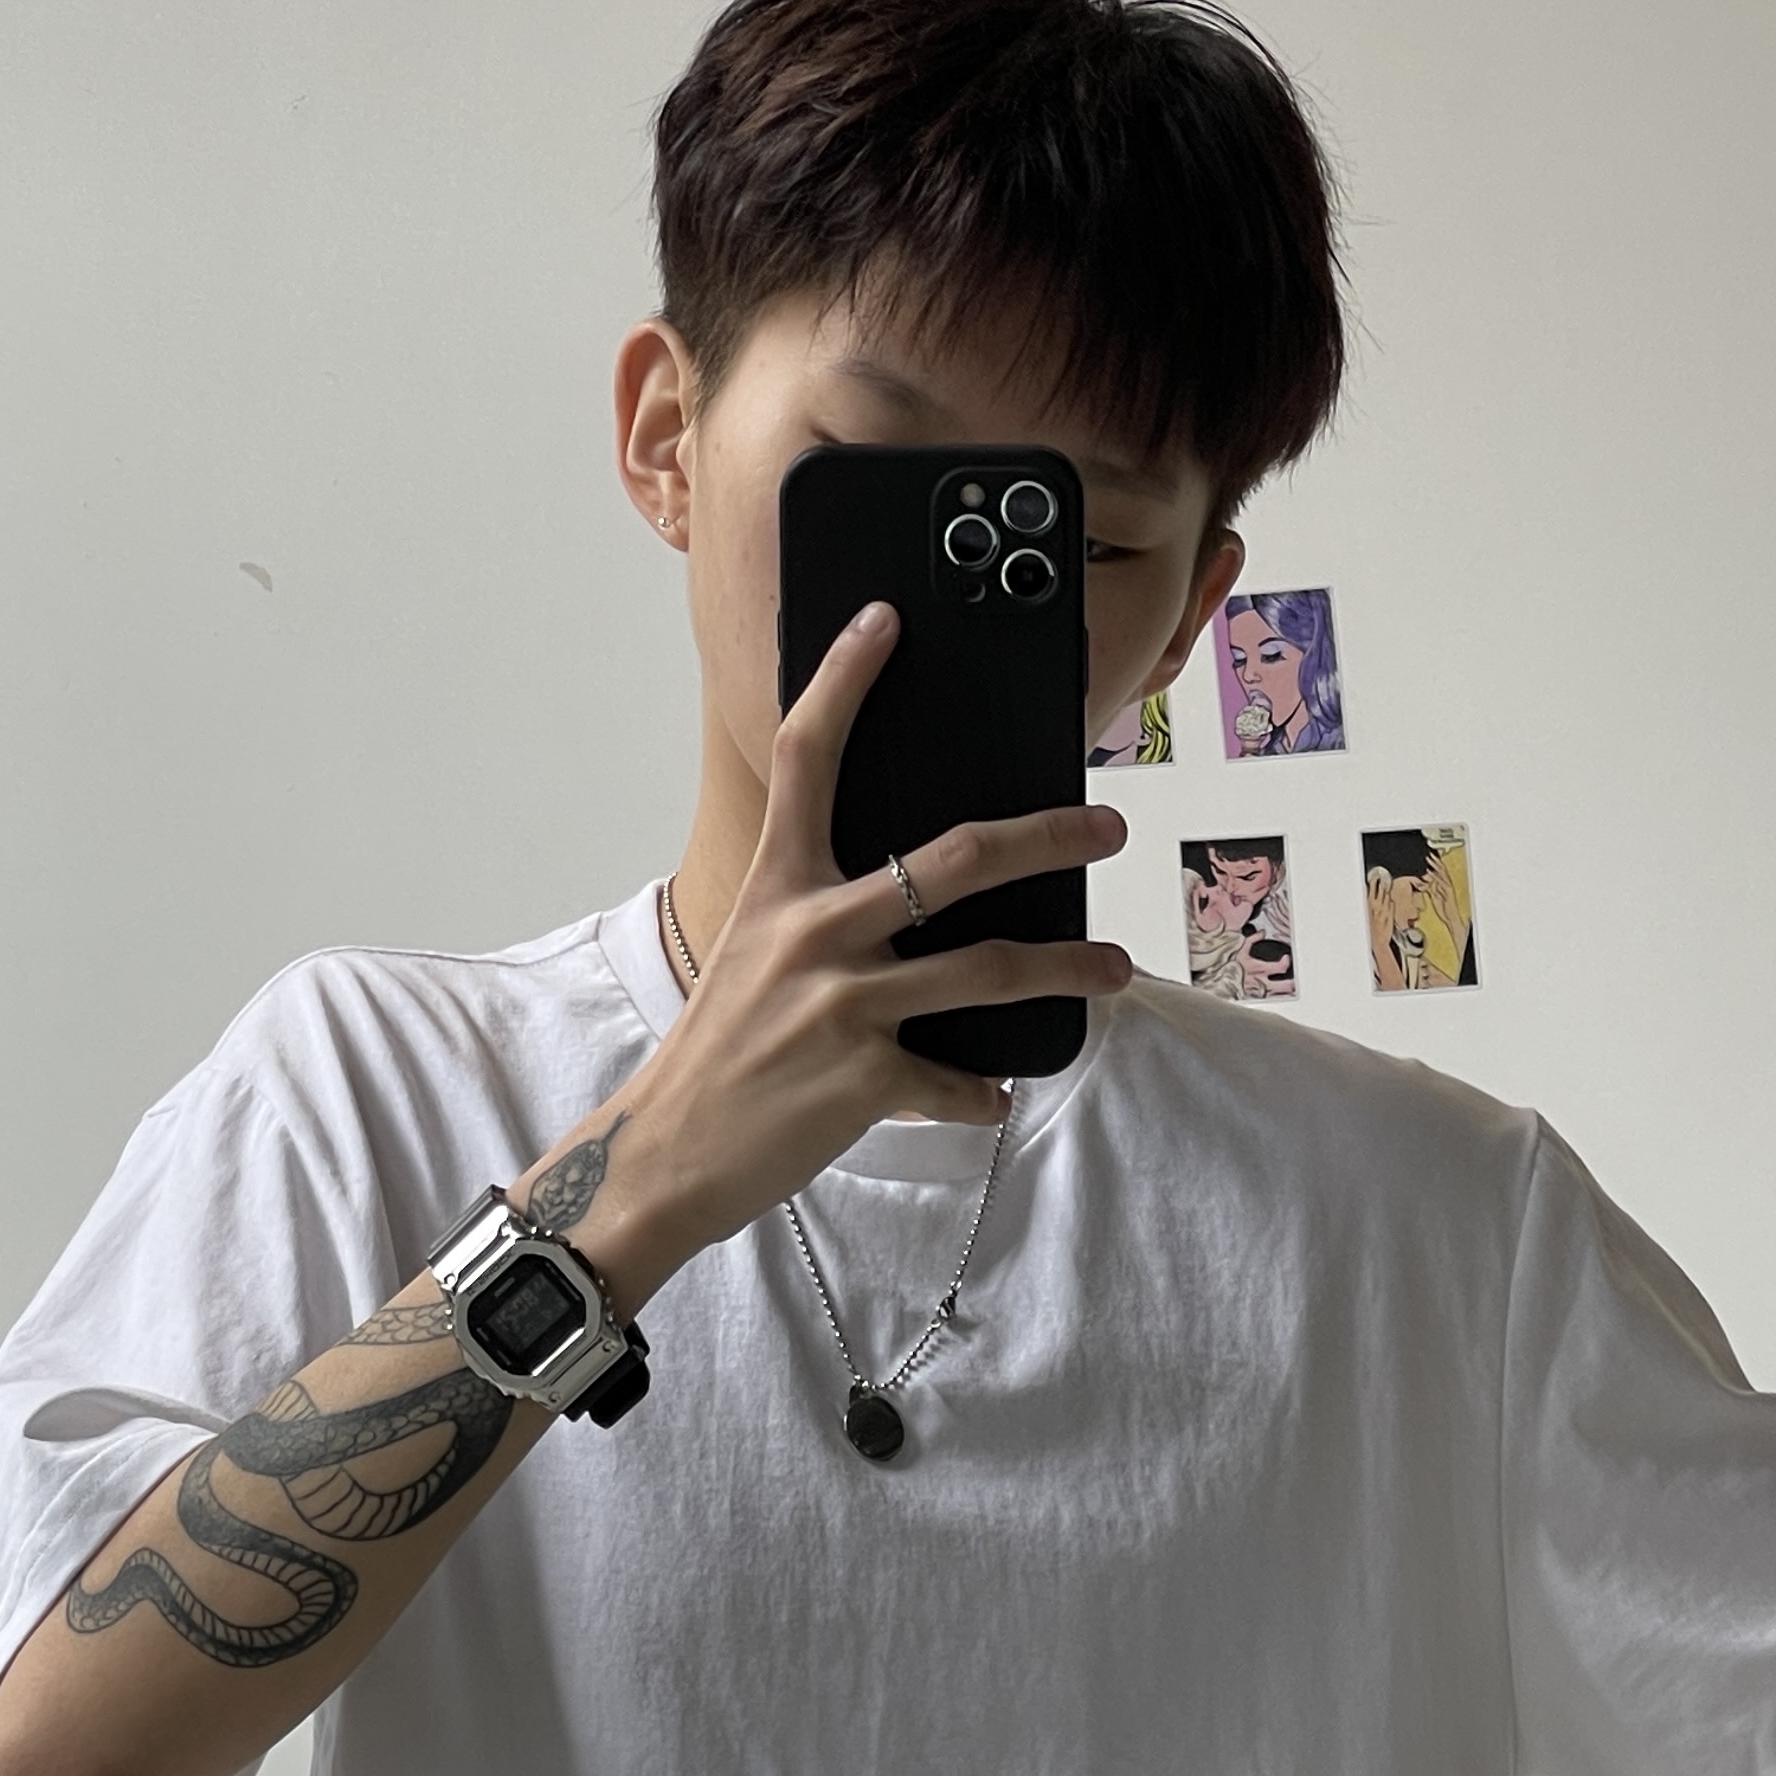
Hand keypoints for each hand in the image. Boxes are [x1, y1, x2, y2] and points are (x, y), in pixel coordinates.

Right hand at [570, 603, 1130, 1301]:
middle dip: (1045, 836)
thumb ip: (816, 916)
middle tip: (1105, 825)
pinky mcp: (865, 1080)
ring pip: (988, 970)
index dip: (844, 679)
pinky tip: (994, 1094)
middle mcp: (813, 932)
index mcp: (779, 887)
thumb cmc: (716, 1055)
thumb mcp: (751, 958)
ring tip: (1110, 969)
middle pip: (953, 858)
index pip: (809, 757)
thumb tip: (907, 899)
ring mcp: (843, 1006)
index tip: (884, 620)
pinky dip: (982, 1093)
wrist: (665, 1155)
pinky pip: (957, 1082)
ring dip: (1065, 968)